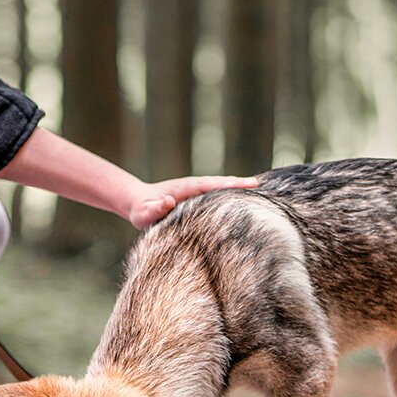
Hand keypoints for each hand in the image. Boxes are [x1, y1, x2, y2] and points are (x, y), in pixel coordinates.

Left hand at [126, 175, 260, 229]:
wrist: (138, 202)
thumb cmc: (142, 211)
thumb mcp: (145, 212)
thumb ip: (154, 209)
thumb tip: (168, 202)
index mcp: (185, 189)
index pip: (210, 185)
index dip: (228, 185)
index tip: (246, 184)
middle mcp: (194, 187)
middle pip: (219, 183)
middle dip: (238, 183)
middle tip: (258, 184)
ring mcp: (197, 191)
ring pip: (220, 186)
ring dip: (237, 186)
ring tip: (257, 188)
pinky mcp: (198, 197)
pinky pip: (216, 193)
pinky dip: (230, 192)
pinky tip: (244, 197)